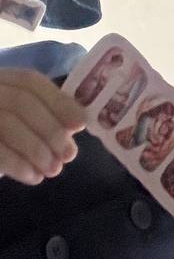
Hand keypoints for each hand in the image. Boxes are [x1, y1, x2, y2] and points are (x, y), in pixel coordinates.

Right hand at [0, 68, 85, 184]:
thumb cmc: (3, 134)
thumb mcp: (19, 117)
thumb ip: (43, 115)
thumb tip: (74, 125)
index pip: (30, 82)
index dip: (58, 102)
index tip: (81, 123)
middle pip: (21, 102)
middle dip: (50, 129)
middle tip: (69, 155)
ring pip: (7, 124)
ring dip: (36, 149)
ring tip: (53, 170)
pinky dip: (16, 164)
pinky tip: (33, 176)